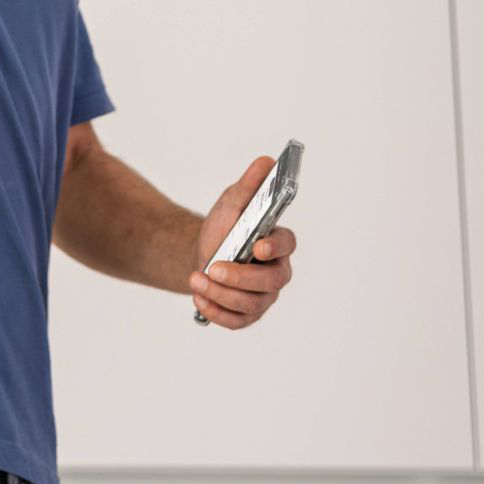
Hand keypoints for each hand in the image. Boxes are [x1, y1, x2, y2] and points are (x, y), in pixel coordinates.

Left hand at [188, 156, 296, 328]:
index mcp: (277, 242)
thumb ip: (250, 185)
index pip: (287, 244)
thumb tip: (266, 161)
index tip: (257, 246)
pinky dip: (217, 312)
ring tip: (197, 279)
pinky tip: (200, 298)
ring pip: (252, 304)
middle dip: (240, 277)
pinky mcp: (248, 315)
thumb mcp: (232, 202)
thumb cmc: (225, 227)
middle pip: (270, 281)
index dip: (275, 247)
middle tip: (213, 267)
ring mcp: (264, 296)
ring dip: (222, 294)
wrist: (205, 253)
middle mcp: (276, 272)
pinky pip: (238, 321)